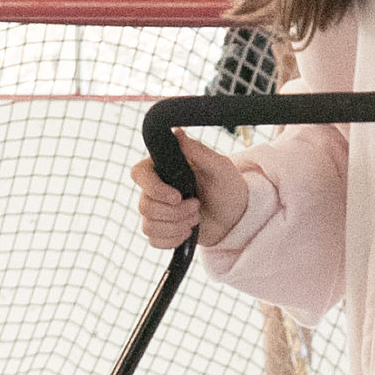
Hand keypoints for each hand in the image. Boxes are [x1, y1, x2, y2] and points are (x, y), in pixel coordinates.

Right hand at [131, 135, 248, 248]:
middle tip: (197, 206)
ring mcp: (157, 210)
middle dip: (175, 212)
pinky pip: (154, 240)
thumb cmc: (228, 187)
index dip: (154, 189)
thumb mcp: (219, 167)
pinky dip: (173, 240)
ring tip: (196, 218)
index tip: (177, 197)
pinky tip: (188, 232)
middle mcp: (155, 188)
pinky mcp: (162, 229)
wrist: (236, 216)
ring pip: (148, 226)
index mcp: (163, 167)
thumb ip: (198, 151)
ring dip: (176, 226)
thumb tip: (177, 133)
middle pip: (144, 206)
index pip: (138, 174)